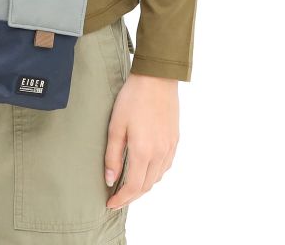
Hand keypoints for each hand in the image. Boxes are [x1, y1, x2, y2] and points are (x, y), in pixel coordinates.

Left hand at [104, 73, 179, 207]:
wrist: (157, 79)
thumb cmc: (133, 98)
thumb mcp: (116, 125)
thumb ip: (113, 155)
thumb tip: (110, 179)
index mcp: (143, 152)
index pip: (133, 187)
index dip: (121, 199)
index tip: (110, 204)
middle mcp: (160, 154)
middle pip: (146, 186)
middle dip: (131, 195)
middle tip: (117, 197)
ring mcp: (170, 147)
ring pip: (157, 177)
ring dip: (143, 186)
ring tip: (128, 185)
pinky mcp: (175, 140)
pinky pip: (165, 166)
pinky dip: (154, 174)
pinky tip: (144, 168)